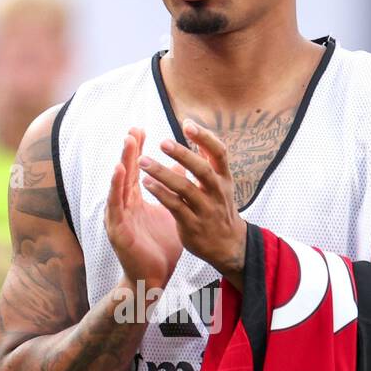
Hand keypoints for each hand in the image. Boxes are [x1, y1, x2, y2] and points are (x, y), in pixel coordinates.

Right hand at [105, 128, 182, 291]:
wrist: (154, 277)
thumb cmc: (160, 247)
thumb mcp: (171, 213)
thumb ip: (173, 190)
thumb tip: (181, 168)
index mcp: (136, 202)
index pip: (136, 171)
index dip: (137, 150)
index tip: (141, 130)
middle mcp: (125, 206)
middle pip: (125, 173)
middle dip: (129, 150)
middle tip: (132, 129)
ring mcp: (119, 217)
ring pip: (119, 185)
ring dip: (122, 162)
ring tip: (127, 142)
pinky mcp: (116, 229)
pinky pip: (115, 205)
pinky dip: (115, 186)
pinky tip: (117, 170)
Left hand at [138, 121, 245, 282]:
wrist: (228, 246)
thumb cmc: (219, 209)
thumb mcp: (220, 184)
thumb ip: (208, 160)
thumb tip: (197, 131)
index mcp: (224, 179)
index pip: (219, 153)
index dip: (205, 138)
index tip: (187, 124)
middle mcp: (217, 193)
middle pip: (202, 170)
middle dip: (183, 155)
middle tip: (162, 142)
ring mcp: (205, 210)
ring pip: (185, 189)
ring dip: (163, 174)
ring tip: (143, 161)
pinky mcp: (192, 226)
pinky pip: (175, 207)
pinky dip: (160, 194)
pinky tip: (146, 183)